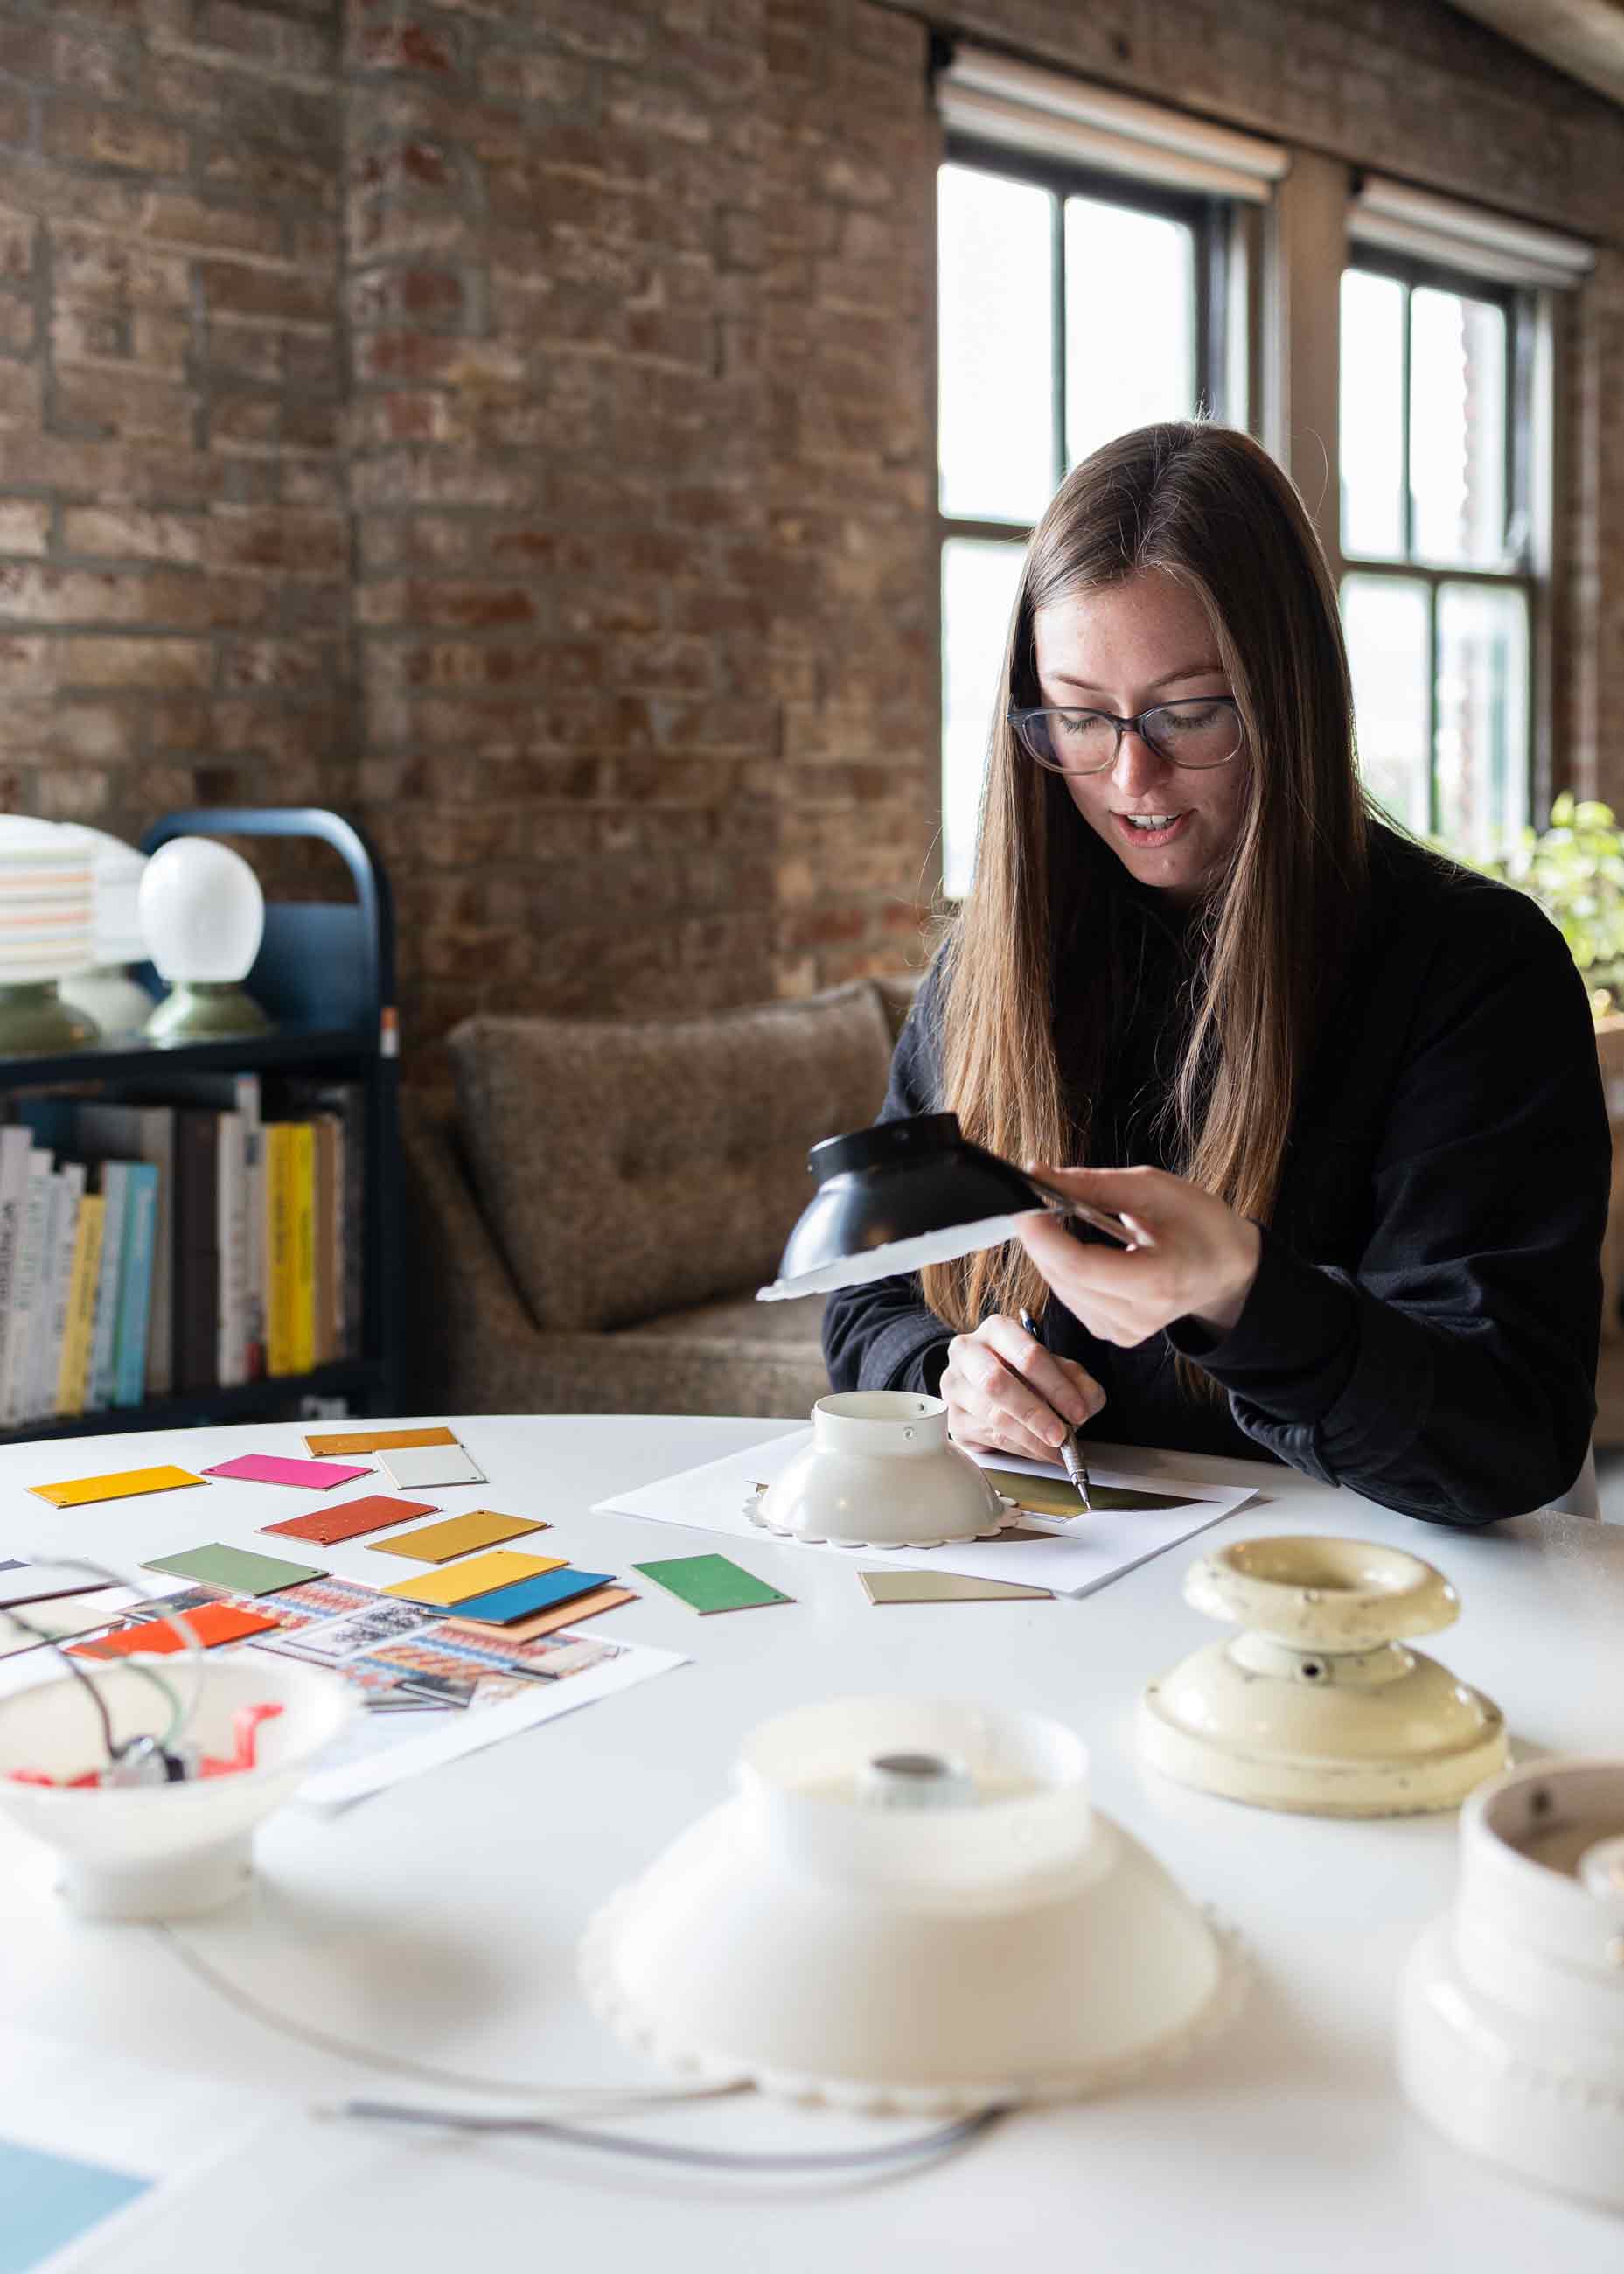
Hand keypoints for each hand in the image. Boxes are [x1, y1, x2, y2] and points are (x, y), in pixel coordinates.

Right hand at [939, 1312, 1105, 1461]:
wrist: (987, 1385)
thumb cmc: (1023, 1371)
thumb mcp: (1055, 1367)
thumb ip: (1076, 1380)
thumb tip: (1087, 1403)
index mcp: (997, 1330)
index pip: (1027, 1354)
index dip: (1056, 1386)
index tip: (1078, 1411)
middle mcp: (968, 1353)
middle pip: (997, 1382)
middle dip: (1035, 1413)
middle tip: (1062, 1435)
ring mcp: (956, 1387)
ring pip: (993, 1415)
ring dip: (1030, 1437)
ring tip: (1056, 1449)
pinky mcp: (954, 1419)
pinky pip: (989, 1438)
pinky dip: (1021, 1449)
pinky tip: (1040, 1452)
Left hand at [1016, 1164, 1260, 1345]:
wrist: (1226, 1267)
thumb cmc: (1199, 1223)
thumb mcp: (1154, 1189)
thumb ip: (1093, 1185)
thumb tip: (1037, 1175)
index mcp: (1158, 1281)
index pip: (1079, 1266)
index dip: (1042, 1235)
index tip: (1023, 1202)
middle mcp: (1139, 1318)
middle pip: (1063, 1278)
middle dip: (1040, 1237)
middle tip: (1033, 1199)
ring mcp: (1125, 1332)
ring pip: (1061, 1289)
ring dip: (1049, 1252)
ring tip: (1058, 1219)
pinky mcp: (1114, 1334)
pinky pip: (1070, 1298)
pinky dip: (1063, 1268)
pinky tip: (1076, 1247)